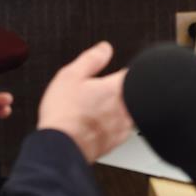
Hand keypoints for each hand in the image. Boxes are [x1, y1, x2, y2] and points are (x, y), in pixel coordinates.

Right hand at [38, 41, 133, 162]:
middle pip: (134, 92)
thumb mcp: (71, 76)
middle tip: (100, 92)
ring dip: (118, 108)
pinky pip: (122, 128)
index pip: (135, 72)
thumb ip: (91, 59)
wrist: (60, 148)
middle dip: (121, 90)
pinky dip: (112, 124)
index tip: (115, 73)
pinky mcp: (118, 141)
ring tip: (95, 109)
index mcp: (118, 87)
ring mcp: (124, 125)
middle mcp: (127, 106)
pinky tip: (95, 124)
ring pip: (129, 111)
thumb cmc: (64, 114)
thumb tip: (105, 48)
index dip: (126, 70)